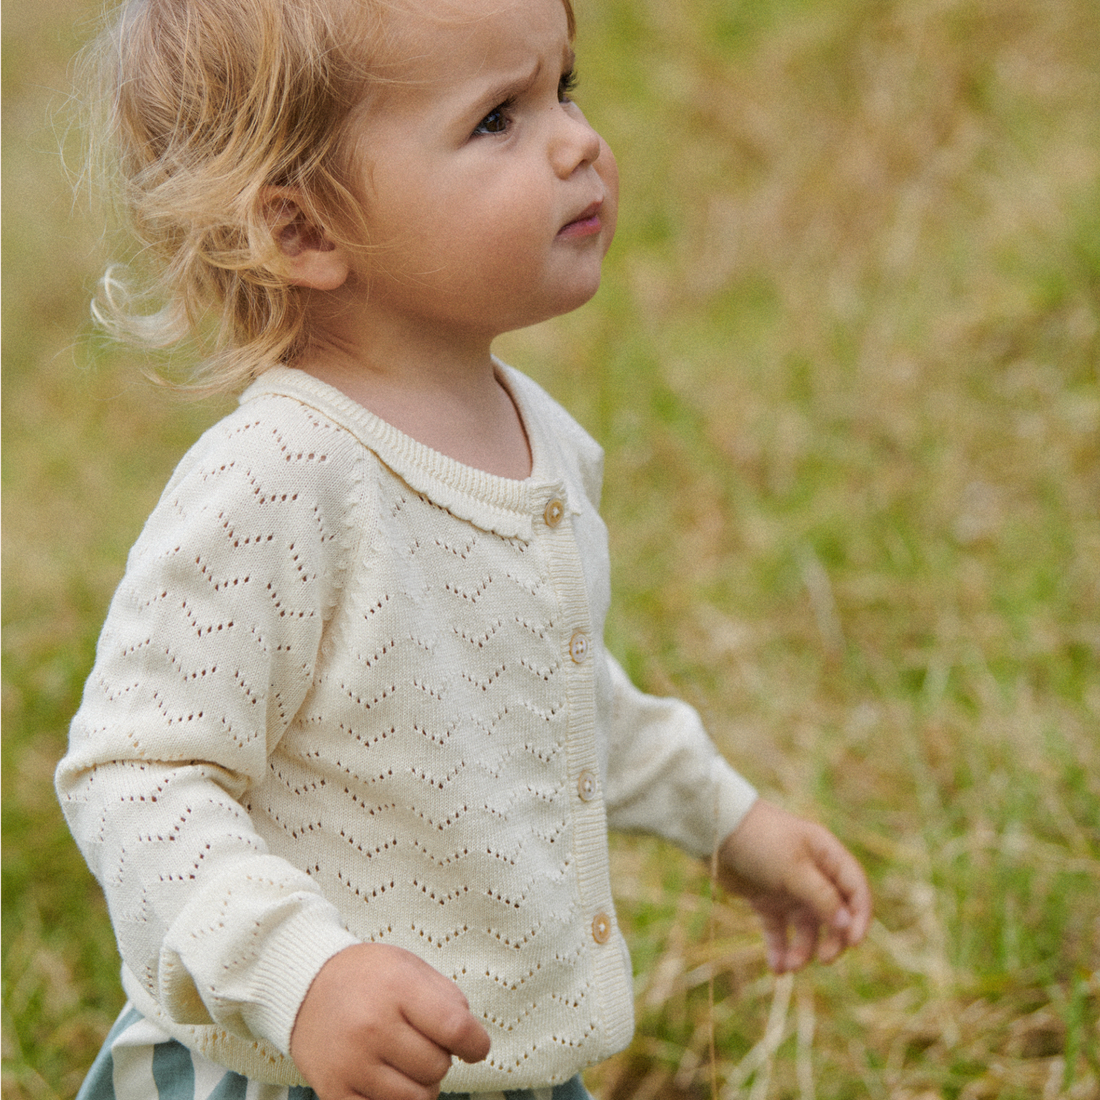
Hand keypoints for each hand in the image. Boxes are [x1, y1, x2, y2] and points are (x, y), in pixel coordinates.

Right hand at [290, 943, 490, 1099]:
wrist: (306, 986)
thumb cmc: (368, 977)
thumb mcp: (410, 967)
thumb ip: (448, 999)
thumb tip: (472, 1041)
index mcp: (397, 988)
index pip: (456, 1029)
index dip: (476, 1044)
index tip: (474, 1046)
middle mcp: (373, 1027)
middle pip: (438, 1068)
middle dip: (440, 1058)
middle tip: (421, 1042)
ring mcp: (352, 1063)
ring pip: (416, 1099)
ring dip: (420, 1085)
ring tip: (404, 1060)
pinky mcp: (334, 1091)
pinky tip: (386, 1078)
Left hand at [716, 800, 871, 973]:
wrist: (715, 830)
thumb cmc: (761, 840)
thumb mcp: (794, 867)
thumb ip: (822, 896)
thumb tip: (848, 925)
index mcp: (827, 857)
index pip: (855, 890)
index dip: (860, 917)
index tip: (854, 942)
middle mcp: (812, 875)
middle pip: (835, 915)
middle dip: (833, 940)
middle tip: (824, 958)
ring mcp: (790, 889)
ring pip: (806, 929)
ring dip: (803, 951)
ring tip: (789, 965)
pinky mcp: (767, 901)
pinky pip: (779, 931)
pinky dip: (779, 949)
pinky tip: (776, 967)